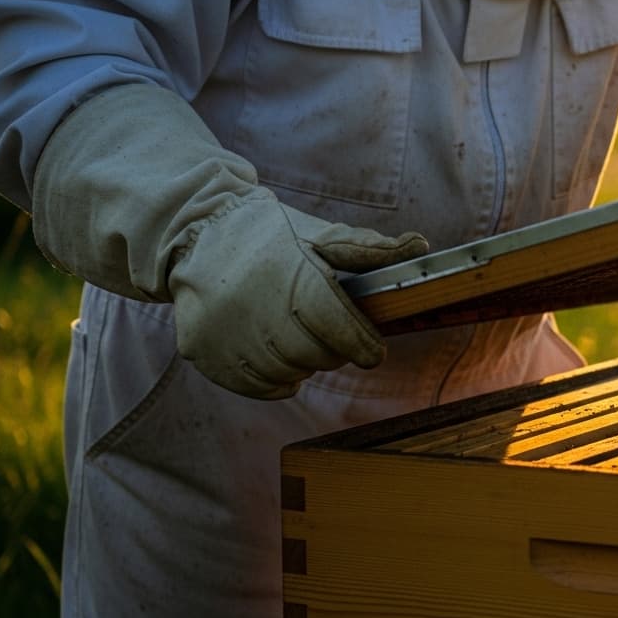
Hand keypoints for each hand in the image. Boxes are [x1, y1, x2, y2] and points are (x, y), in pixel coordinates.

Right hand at [169, 192, 427, 398]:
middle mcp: (254, 305)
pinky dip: (274, 382)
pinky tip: (279, 361)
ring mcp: (224, 331)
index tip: (373, 351)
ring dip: (303, 365)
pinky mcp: (201, 350)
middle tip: (331, 336)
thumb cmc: (271, 235)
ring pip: (286, 374)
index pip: (339, 327)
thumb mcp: (321, 235)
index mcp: (291, 275)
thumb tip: (419, 247)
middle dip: (333, 351)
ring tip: (299, 339)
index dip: (363, 345)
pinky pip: (252, 385)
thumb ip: (370, 249)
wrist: (198, 232)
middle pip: (315, 355)